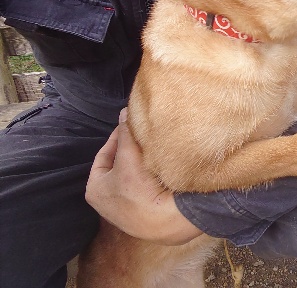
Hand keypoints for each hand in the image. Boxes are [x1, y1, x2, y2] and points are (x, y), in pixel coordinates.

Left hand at [85, 108, 202, 244]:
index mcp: (94, 190)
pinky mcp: (145, 217)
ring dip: (143, 164)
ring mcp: (127, 212)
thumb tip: (124, 111)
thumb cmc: (139, 189)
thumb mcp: (129, 156)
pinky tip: (164, 168)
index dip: (118, 137)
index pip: (104, 155)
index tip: (131, 125)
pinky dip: (153, 177)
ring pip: (134, 177)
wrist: (166, 221)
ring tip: (155, 149)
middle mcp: (106, 204)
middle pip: (119, 166)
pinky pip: (147, 189)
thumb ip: (126, 132)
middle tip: (144, 136)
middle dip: (132, 151)